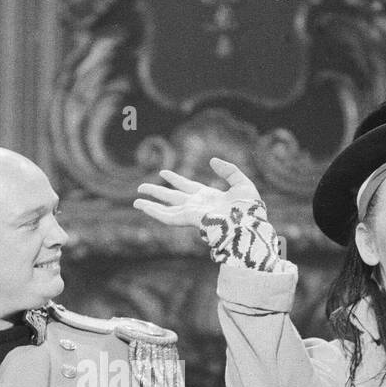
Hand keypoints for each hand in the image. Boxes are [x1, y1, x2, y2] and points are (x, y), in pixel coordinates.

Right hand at [133, 157, 263, 230]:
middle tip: (141, 186)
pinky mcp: (189, 219)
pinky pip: (168, 217)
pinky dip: (155, 212)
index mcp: (208, 196)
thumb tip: (212, 161)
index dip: (174, 178)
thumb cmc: (250, 208)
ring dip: (151, 203)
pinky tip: (143, 207)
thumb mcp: (241, 182)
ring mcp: (192, 213)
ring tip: (136, 200)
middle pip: (172, 196)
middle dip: (157, 191)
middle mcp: (197, 205)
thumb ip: (228, 170)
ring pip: (166, 208)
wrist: (249, 225)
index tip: (163, 172)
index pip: (187, 186)